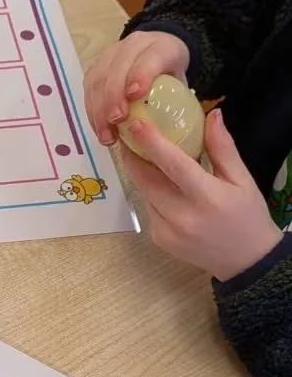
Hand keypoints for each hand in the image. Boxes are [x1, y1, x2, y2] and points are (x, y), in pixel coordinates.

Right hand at [84, 30, 190, 144]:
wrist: (156, 56)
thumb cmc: (169, 76)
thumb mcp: (179, 86)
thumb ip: (173, 103)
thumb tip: (161, 137)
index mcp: (161, 47)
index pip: (149, 58)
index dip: (141, 74)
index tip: (135, 95)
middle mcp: (132, 46)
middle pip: (117, 69)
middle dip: (113, 96)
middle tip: (116, 121)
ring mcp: (110, 56)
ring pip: (98, 79)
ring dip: (99, 109)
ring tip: (106, 134)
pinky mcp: (95, 68)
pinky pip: (88, 89)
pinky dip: (92, 111)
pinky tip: (99, 128)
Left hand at [122, 109, 281, 280]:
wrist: (246, 261)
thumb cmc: (247, 216)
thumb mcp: (242, 180)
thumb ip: (223, 148)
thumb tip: (213, 115)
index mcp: (207, 198)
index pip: (173, 165)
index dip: (152, 144)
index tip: (136, 125)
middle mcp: (182, 216)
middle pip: (146, 181)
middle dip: (133, 157)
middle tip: (128, 136)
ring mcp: (166, 231)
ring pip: (146, 194)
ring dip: (142, 175)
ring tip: (143, 156)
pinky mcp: (158, 239)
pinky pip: (150, 209)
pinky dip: (153, 195)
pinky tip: (163, 188)